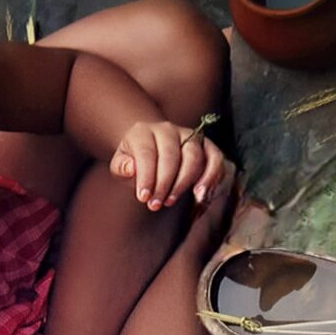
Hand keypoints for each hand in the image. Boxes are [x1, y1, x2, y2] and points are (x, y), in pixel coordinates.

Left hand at [110, 120, 226, 210]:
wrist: (151, 147)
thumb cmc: (135, 160)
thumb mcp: (120, 163)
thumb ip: (122, 167)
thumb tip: (131, 169)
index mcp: (144, 132)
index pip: (147, 152)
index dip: (146, 176)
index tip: (143, 198)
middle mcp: (169, 130)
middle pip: (172, 155)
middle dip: (164, 183)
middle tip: (155, 204)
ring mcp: (190, 136)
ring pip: (194, 156)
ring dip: (185, 182)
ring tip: (172, 201)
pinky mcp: (207, 146)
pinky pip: (215, 158)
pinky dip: (211, 176)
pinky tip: (201, 195)